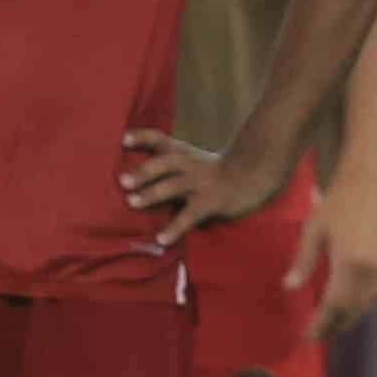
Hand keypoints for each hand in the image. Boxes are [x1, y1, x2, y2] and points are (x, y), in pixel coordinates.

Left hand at [119, 127, 282, 250]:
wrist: (253, 175)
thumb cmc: (212, 170)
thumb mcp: (190, 158)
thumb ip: (165, 161)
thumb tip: (128, 172)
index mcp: (181, 152)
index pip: (159, 139)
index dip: (142, 137)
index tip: (123, 139)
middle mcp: (189, 165)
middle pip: (165, 163)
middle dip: (144, 171)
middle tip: (123, 181)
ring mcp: (201, 183)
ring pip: (174, 186)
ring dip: (152, 194)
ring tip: (132, 202)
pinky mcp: (211, 202)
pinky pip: (190, 216)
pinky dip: (175, 228)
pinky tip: (161, 239)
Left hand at [295, 182, 376, 340]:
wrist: (367, 186)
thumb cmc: (335, 205)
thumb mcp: (312, 231)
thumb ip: (302, 262)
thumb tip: (289, 288)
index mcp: (350, 264)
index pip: (334, 305)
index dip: (321, 324)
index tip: (307, 337)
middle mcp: (370, 271)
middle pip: (353, 310)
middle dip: (334, 327)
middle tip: (315, 337)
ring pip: (368, 305)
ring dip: (349, 319)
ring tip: (330, 328)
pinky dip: (363, 306)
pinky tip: (350, 309)